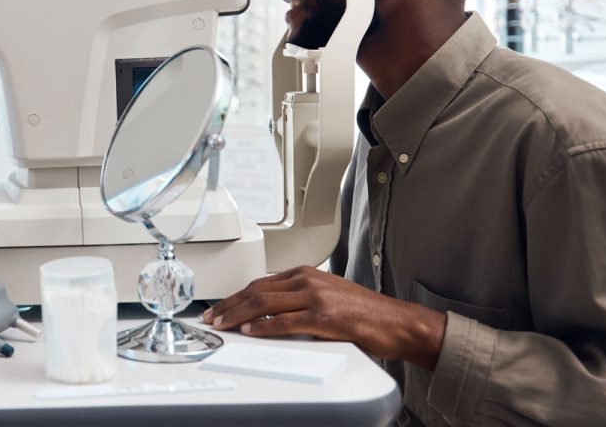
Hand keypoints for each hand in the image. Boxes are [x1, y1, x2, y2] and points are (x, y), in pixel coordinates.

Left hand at [203, 265, 445, 369]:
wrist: (393, 321)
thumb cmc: (363, 312)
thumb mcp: (327, 295)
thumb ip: (300, 298)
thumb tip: (270, 312)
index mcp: (306, 273)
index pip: (262, 282)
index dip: (237, 295)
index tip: (221, 306)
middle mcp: (307, 280)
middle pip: (257, 290)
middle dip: (230, 304)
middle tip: (212, 317)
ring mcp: (315, 296)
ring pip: (264, 303)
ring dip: (238, 315)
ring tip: (222, 326)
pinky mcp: (322, 316)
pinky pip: (283, 321)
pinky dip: (262, 327)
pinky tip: (249, 332)